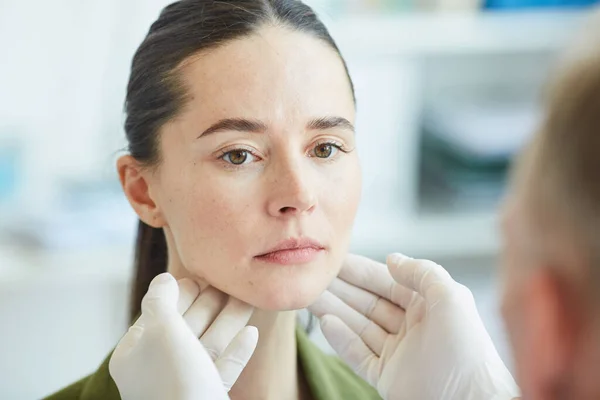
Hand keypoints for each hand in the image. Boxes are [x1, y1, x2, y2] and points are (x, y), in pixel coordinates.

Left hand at [109, 273, 257, 399]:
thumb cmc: (174, 382)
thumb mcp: (161, 331)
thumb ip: (162, 301)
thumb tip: (164, 279)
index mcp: (136, 354)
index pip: (157, 315)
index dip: (179, 295)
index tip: (201, 278)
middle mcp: (158, 369)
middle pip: (186, 327)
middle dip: (209, 305)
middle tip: (229, 285)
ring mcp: (184, 384)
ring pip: (208, 345)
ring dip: (229, 321)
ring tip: (246, 301)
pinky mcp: (208, 396)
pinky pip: (223, 369)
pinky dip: (237, 351)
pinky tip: (251, 334)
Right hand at [309, 254, 519, 399]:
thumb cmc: (467, 351)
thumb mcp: (451, 298)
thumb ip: (422, 272)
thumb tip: (391, 258)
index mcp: (427, 306)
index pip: (387, 283)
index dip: (361, 271)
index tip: (334, 260)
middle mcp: (411, 327)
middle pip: (368, 303)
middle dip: (342, 289)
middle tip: (314, 277)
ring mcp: (397, 353)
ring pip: (359, 326)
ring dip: (334, 309)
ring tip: (310, 296)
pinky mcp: (386, 376)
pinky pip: (357, 354)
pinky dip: (341, 339)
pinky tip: (326, 323)